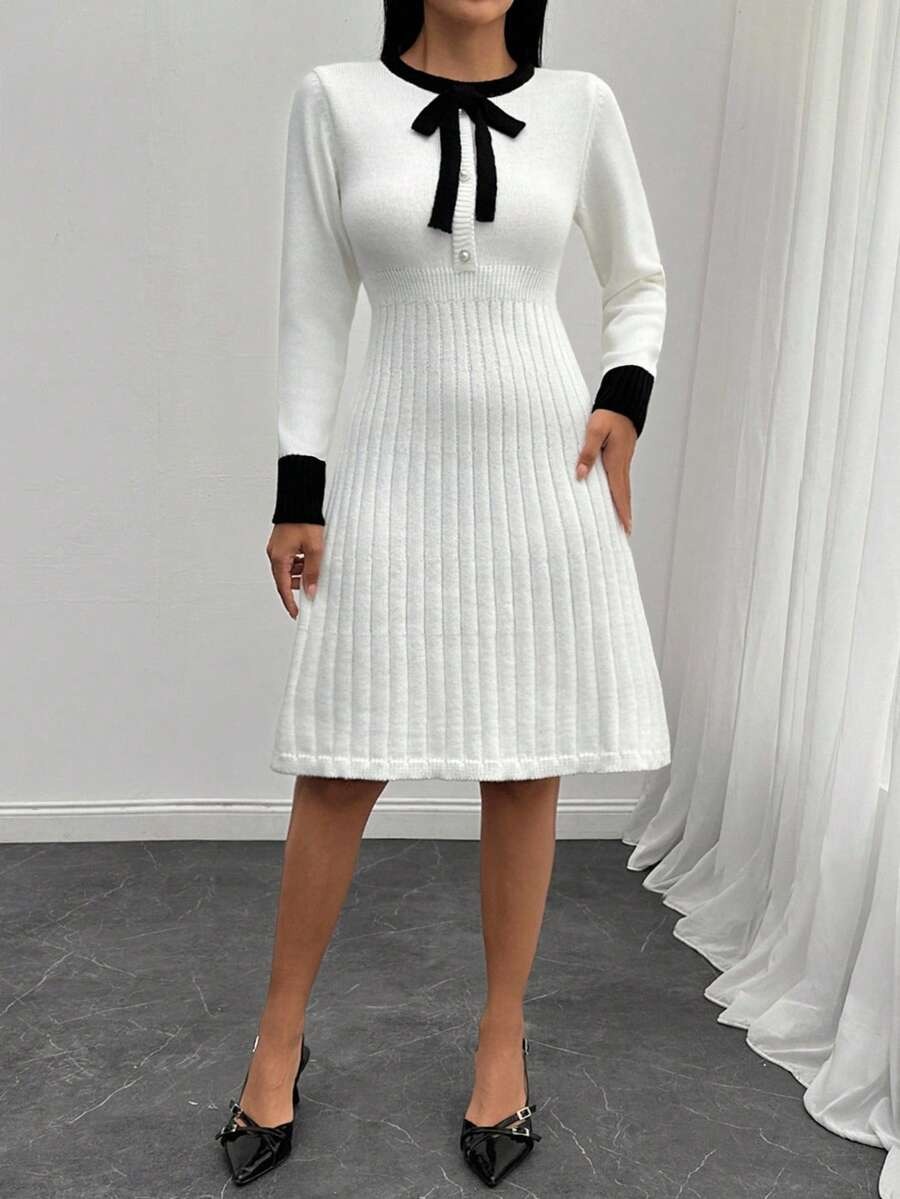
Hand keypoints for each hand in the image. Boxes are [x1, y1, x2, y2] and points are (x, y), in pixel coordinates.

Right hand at [267, 522, 324, 618]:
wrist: (299, 501)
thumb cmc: (305, 521)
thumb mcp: (314, 550)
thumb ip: (312, 572)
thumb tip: (310, 591)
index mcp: (279, 559)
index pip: (283, 588)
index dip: (290, 602)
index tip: (296, 613)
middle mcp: (274, 554)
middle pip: (284, 579)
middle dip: (297, 586)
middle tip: (312, 590)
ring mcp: (277, 548)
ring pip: (288, 569)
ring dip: (300, 573)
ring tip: (314, 570)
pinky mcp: (282, 543)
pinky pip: (289, 560)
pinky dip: (299, 564)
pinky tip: (310, 560)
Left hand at [575, 409, 635, 534]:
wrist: (623, 403)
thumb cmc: (608, 414)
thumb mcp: (595, 430)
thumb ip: (587, 452)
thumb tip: (581, 474)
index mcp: (616, 462)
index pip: (619, 492)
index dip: (622, 511)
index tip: (625, 528)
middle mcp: (622, 465)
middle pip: (624, 495)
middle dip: (625, 514)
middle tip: (626, 533)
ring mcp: (623, 461)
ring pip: (624, 488)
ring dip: (624, 505)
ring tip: (623, 521)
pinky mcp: (620, 457)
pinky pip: (621, 480)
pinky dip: (621, 493)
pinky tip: (616, 497)